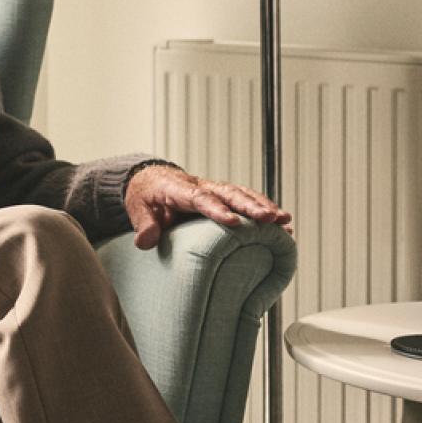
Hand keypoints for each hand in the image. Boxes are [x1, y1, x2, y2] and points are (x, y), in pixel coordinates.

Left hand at [124, 165, 291, 249]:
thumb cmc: (145, 196)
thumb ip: (143, 224)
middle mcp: (201, 186)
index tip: (232, 222)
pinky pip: (246, 201)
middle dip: (249, 205)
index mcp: (178, 188)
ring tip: (284, 220)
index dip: (216, 209)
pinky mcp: (223, 197)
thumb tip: (146, 242)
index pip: (199, 197)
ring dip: (263, 206)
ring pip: (242, 194)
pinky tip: (283, 225)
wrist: (151, 180)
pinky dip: (265, 210)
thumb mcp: (137, 208)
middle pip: (228, 193)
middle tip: (269, 218)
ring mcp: (214, 190)